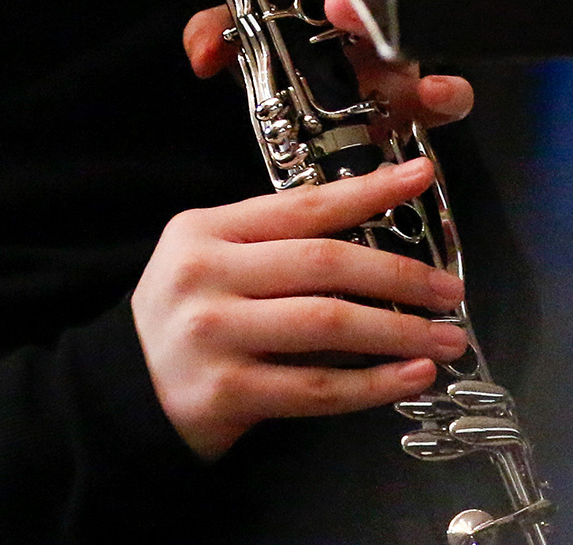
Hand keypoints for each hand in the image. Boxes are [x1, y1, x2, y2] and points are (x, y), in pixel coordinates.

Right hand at [131, 162, 467, 459]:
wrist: (123, 395)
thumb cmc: (185, 321)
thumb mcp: (210, 264)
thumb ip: (272, 248)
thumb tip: (374, 246)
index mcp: (204, 231)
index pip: (300, 205)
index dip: (366, 191)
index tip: (420, 177)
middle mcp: (205, 275)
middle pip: (322, 264)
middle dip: (399, 275)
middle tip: (449, 288)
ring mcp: (213, 334)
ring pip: (328, 325)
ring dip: (400, 331)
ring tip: (447, 337)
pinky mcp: (225, 392)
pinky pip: (317, 389)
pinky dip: (375, 384)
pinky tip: (412, 376)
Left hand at [179, 0, 474, 131]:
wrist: (320, 128)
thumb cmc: (292, 62)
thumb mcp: (247, 38)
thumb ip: (221, 32)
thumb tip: (205, 48)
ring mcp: (395, 43)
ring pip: (401, 8)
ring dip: (366, 6)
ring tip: (333, 10)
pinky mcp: (414, 97)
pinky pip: (450, 93)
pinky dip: (447, 93)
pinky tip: (431, 91)